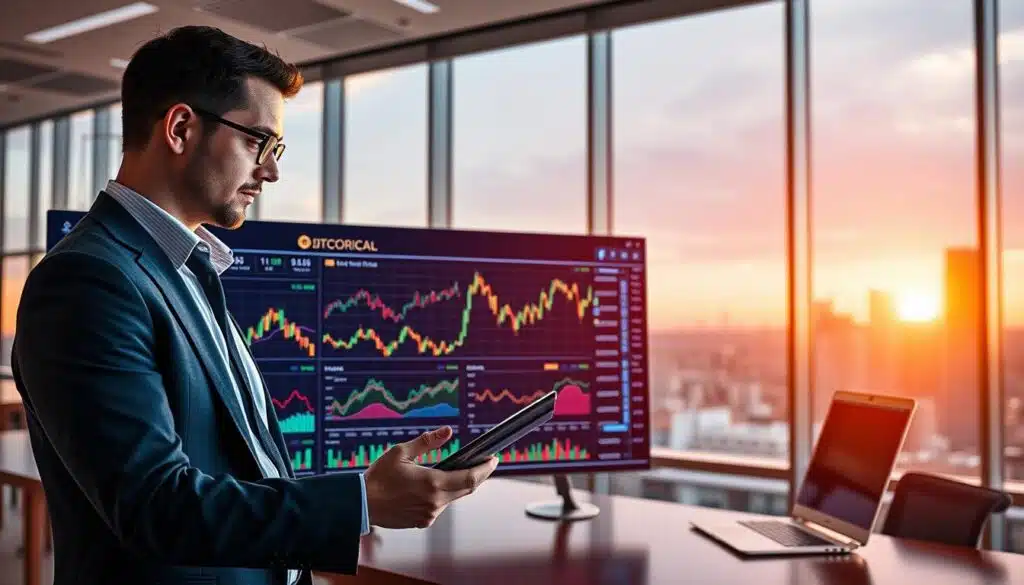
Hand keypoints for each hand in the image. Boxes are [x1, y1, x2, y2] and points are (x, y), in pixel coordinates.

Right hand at [363, 426, 497, 528]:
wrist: (361, 504)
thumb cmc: (378, 477)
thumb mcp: (401, 452)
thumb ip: (427, 442)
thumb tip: (447, 432)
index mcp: (432, 483)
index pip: (470, 478)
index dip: (485, 469)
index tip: (494, 459)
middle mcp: (434, 502)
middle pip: (466, 489)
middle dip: (478, 476)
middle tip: (485, 463)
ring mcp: (429, 514)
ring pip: (452, 498)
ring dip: (457, 485)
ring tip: (457, 470)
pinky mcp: (422, 521)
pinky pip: (439, 506)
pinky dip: (442, 495)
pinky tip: (434, 486)